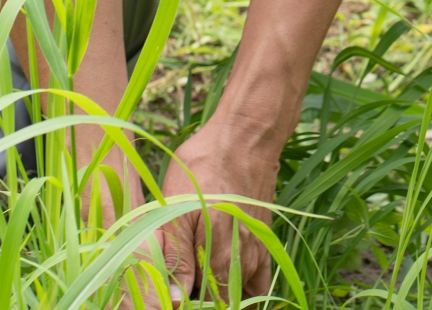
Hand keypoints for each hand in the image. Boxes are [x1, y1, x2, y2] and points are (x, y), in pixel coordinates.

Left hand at [159, 115, 282, 298]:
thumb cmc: (204, 169)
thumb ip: (176, 258)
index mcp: (220, 263)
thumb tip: (175, 301)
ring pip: (238, 295)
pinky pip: (260, 283)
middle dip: (200, 300)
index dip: (182, 305)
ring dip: (219, 298)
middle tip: (176, 288)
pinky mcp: (262, 243)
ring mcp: (256, 255)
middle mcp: (243, 266)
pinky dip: (247, 294)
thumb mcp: (177, 209)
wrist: (244, 138)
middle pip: (221, 303)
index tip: (168, 295)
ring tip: (196, 286)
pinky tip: (230, 288)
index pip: (203, 306)